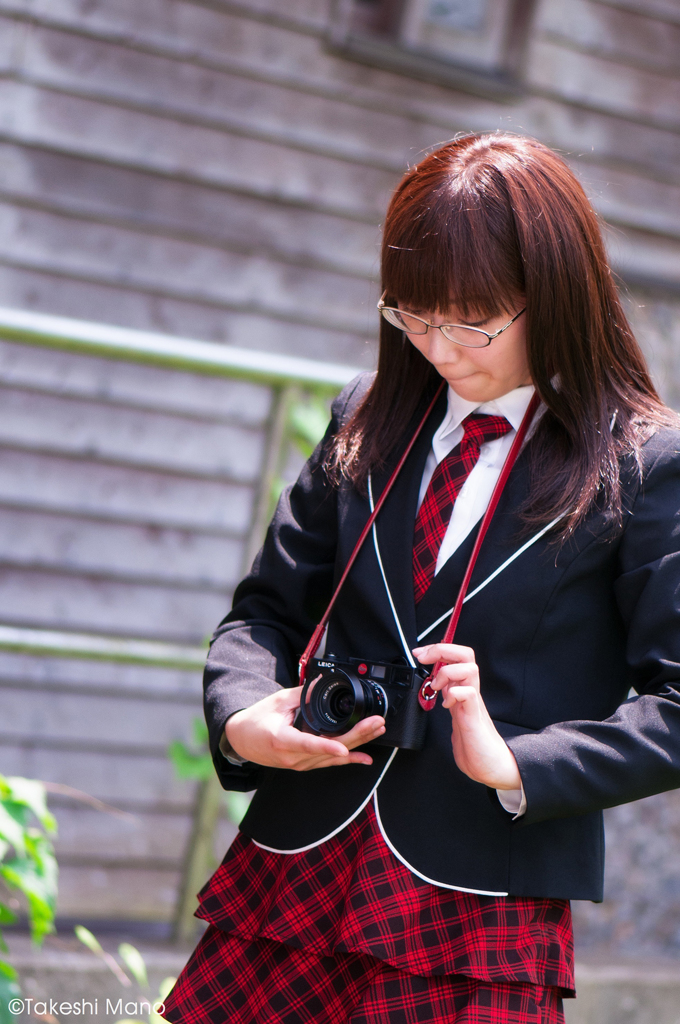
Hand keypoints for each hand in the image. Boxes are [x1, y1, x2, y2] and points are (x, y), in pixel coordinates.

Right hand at [224, 686, 385, 770]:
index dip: (328, 747)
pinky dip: (349, 759)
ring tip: (376, 730)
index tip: (344, 748)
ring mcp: (299, 764)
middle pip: (330, 750)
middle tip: (375, 724)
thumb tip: (321, 684)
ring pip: (334, 757)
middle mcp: (292, 757)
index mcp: (282, 739)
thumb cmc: (256, 721)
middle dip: (357, 736)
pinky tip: (365, 757)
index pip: (308, 744)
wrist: (242, 740)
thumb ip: (301, 694)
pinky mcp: (304, 765)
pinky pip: (329, 763)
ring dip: (358, 743)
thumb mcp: (276, 701)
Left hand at [412, 643, 521, 789]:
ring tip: (438, 687)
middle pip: (465, 655)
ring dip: (448, 672)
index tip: (420, 653)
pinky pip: (469, 695)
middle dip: (442, 649)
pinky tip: (447, 705)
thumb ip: (449, 698)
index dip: (438, 650)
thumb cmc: (474, 744)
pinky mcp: (474, 719)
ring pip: (470, 669)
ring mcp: (474, 704)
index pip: (457, 657)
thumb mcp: (455, 714)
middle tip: (425, 657)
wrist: (491, 767)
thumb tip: (437, 686)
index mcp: (463, 691)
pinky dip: (454, 693)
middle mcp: (470, 693)